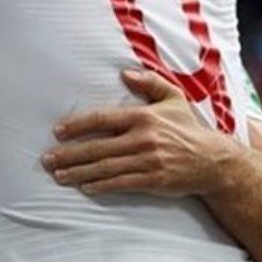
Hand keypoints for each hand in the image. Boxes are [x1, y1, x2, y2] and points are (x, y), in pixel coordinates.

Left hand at [41, 69, 238, 196]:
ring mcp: (148, 160)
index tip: (57, 131)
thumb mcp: (174, 99)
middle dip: (68, 154)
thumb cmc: (188, 128)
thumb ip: (150, 83)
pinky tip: (84, 187)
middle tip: (47, 159)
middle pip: (97, 147)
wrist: (215, 161)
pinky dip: (101, 186)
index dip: (77, 125)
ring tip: (58, 175)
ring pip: (105, 168)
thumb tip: (125, 74)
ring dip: (78, 172)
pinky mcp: (153, 180)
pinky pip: (121, 183)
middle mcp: (142, 139)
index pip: (101, 119)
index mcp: (143, 117)